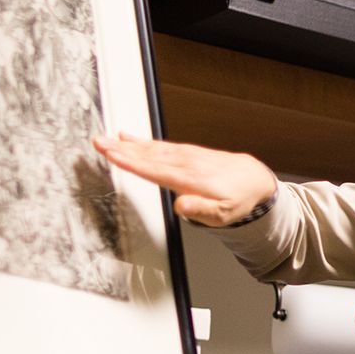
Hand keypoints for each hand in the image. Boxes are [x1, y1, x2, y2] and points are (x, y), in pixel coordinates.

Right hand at [92, 132, 277, 226]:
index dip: (132, 162)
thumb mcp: (224, 214)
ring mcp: (187, 156)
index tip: (113, 155)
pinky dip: (145, 142)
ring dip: (129, 144)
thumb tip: (180, 206)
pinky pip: (162, 146)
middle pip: (149, 156)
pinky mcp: (188, 153)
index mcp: (190, 179)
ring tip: (109, 139)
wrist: (255, 180)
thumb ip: (201, 210)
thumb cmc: (239, 199)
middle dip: (122, 149)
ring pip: (153, 149)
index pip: (155, 170)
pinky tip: (132, 139)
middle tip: (99, 143)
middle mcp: (186, 164)